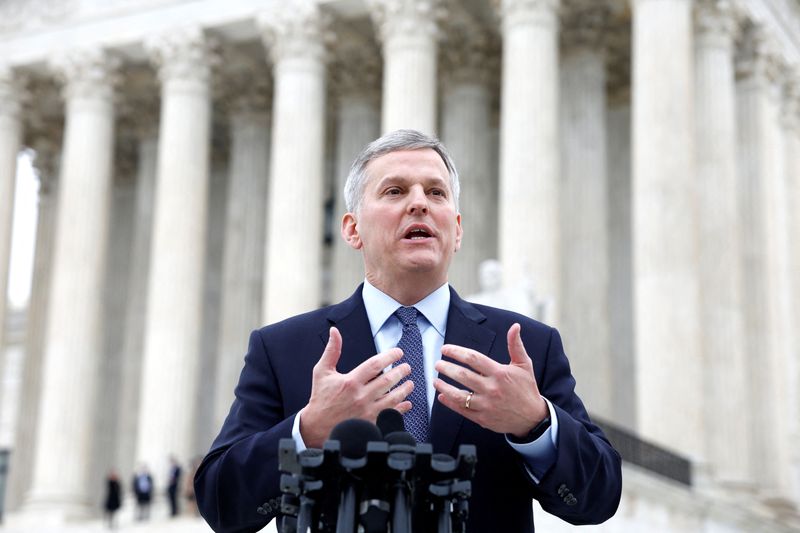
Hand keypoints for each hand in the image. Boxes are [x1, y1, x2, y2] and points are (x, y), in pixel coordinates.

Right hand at [300, 327, 413, 447]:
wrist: (317, 426)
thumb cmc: (321, 398)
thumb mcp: (322, 372)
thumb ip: (332, 351)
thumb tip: (334, 331)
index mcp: (351, 381)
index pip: (376, 364)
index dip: (390, 356)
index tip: (398, 353)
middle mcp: (361, 396)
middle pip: (388, 381)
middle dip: (401, 372)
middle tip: (407, 367)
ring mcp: (367, 411)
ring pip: (392, 398)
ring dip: (404, 389)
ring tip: (410, 383)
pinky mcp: (370, 423)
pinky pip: (390, 415)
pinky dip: (401, 409)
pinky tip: (407, 403)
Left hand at [433, 323, 547, 437]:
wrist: (533, 418)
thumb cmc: (526, 388)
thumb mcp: (524, 365)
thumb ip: (516, 345)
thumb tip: (515, 326)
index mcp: (500, 373)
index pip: (473, 359)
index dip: (457, 352)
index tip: (445, 349)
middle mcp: (492, 389)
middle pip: (463, 376)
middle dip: (447, 368)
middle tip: (437, 364)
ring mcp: (486, 405)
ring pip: (459, 395)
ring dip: (444, 387)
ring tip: (435, 380)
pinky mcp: (483, 418)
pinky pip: (462, 410)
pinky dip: (449, 403)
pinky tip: (442, 396)